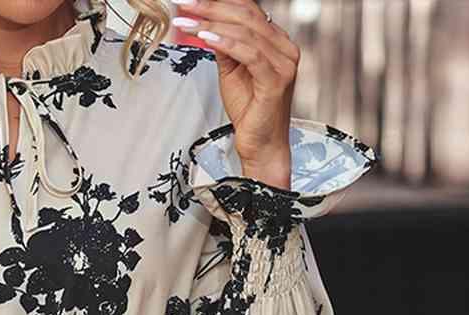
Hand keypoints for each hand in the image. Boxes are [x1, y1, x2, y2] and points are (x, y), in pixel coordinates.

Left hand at [170, 1, 298, 188]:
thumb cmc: (250, 112)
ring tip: (186, 22)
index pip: (247, 9)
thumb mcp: (231, 72)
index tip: (191, 1)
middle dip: (211, 7)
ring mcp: (283, 63)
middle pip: (246, 14)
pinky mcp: (276, 80)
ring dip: (211, 23)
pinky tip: (205, 38)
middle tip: (184, 3)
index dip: (219, 2)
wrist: (262, 145)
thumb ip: (223, 47)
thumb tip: (205, 25)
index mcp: (276, 42)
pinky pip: (249, 53)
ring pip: (246, 31)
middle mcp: (284, 48)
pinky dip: (225, 43)